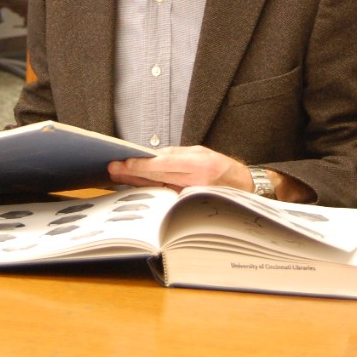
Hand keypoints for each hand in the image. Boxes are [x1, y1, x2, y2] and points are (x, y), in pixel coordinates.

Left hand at [107, 146, 252, 192]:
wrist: (242, 186)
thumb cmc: (222, 166)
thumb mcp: (201, 153)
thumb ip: (177, 155)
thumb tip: (151, 156)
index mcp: (199, 164)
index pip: (164, 164)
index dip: (142, 165)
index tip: (124, 163)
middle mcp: (196, 181)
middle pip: (158, 177)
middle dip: (133, 173)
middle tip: (113, 169)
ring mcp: (192, 195)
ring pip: (159, 188)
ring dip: (138, 183)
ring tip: (119, 177)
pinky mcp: (189, 204)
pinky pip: (165, 197)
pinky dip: (151, 191)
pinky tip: (137, 188)